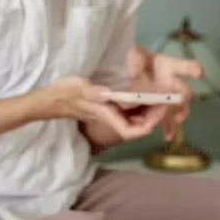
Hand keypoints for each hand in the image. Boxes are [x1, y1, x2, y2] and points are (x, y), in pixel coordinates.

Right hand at [36, 76, 167, 142]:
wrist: (52, 98)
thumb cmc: (64, 93)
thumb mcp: (78, 88)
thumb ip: (92, 92)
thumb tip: (108, 94)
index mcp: (106, 114)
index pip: (131, 130)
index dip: (148, 125)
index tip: (161, 111)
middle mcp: (111, 117)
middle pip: (138, 126)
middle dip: (155, 116)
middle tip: (168, 99)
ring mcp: (111, 113)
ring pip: (136, 119)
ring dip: (150, 111)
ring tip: (162, 96)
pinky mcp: (109, 107)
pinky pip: (130, 111)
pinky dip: (141, 105)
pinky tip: (147, 94)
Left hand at [128, 45, 203, 139]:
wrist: (125, 76)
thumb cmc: (134, 61)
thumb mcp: (132, 55)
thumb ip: (136, 59)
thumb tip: (135, 73)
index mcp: (167, 66)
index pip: (183, 66)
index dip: (192, 68)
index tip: (199, 73)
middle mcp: (171, 82)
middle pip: (183, 91)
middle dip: (182, 98)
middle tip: (180, 102)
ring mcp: (168, 97)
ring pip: (178, 108)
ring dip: (178, 114)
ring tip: (176, 121)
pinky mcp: (161, 109)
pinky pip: (167, 120)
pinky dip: (168, 128)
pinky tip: (167, 136)